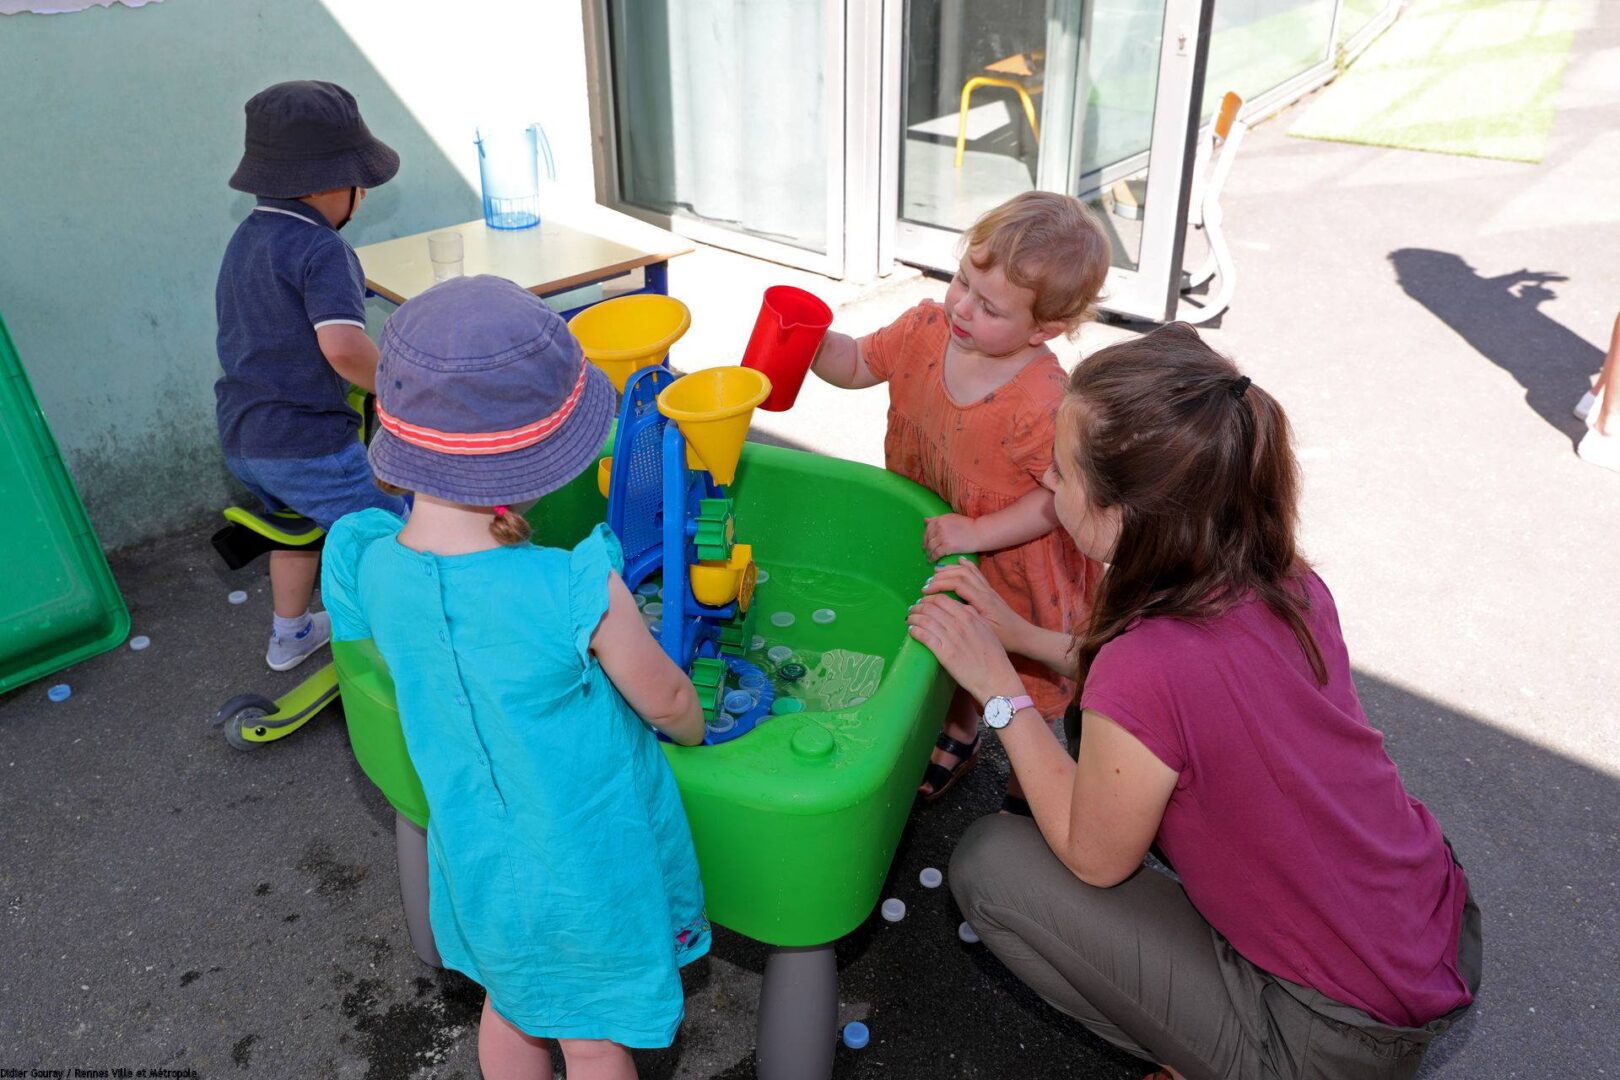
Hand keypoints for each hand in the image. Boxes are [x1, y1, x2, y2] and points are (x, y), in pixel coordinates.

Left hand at [907, 592, 1021, 704]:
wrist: (996, 678)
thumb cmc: (993, 657)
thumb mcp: (987, 630)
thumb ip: (974, 617)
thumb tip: (964, 608)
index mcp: (970, 616)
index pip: (943, 599)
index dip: (929, 599)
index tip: (924, 602)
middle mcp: (960, 624)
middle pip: (931, 607)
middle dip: (918, 606)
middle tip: (913, 610)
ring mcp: (952, 638)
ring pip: (925, 620)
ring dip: (913, 617)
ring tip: (909, 619)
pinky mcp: (945, 653)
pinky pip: (925, 636)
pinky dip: (915, 631)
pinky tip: (912, 631)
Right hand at [922, 561, 1028, 653]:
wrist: (1022, 636)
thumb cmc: (1004, 638)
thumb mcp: (984, 630)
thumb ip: (968, 618)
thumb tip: (947, 608)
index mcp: (983, 601)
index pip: (958, 584)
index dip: (940, 585)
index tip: (926, 592)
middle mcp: (985, 591)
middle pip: (961, 574)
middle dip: (942, 576)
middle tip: (926, 584)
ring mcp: (988, 590)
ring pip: (968, 572)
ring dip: (951, 570)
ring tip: (936, 571)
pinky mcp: (990, 592)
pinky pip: (976, 573)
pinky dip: (966, 565)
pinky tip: (959, 561)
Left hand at [923, 513, 979, 559]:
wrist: (979, 533)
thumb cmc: (968, 526)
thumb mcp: (951, 518)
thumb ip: (938, 519)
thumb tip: (925, 520)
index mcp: (941, 519)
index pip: (928, 529)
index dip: (925, 537)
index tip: (925, 541)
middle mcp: (940, 527)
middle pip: (928, 538)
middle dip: (926, 546)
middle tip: (926, 550)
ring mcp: (943, 537)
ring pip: (931, 547)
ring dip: (929, 553)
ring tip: (929, 557)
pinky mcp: (947, 546)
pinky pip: (936, 553)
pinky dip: (932, 558)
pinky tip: (932, 560)